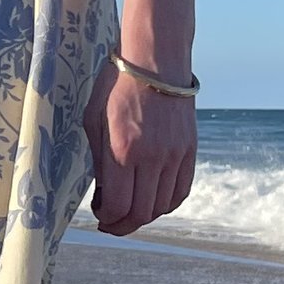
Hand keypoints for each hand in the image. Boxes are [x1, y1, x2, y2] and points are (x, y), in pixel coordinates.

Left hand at [85, 61, 197, 236]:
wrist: (155, 59)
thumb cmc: (116, 86)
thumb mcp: (94, 122)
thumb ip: (100, 162)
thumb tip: (105, 195)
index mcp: (123, 150)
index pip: (118, 206)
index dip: (106, 218)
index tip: (98, 214)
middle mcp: (152, 157)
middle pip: (141, 213)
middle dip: (122, 225)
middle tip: (111, 221)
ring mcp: (174, 155)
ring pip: (162, 207)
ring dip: (143, 216)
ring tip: (129, 210)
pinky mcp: (189, 150)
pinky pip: (180, 192)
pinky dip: (165, 204)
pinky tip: (152, 200)